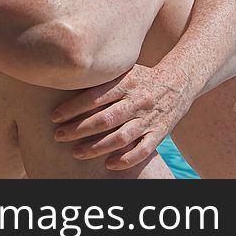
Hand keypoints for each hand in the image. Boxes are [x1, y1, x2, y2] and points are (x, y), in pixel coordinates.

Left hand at [50, 64, 195, 169]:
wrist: (180, 82)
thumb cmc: (142, 77)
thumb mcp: (124, 71)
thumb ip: (102, 79)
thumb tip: (66, 81)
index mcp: (127, 83)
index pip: (96, 97)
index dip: (73, 108)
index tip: (55, 117)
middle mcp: (138, 101)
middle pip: (105, 119)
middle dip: (79, 129)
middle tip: (58, 136)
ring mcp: (149, 118)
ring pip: (121, 137)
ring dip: (97, 147)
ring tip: (76, 153)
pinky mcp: (160, 132)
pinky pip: (143, 149)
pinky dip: (126, 160)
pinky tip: (109, 164)